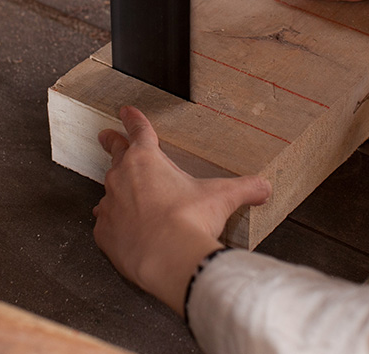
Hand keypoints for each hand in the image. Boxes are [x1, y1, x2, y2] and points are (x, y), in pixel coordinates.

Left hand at [93, 106, 271, 314]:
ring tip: (122, 195)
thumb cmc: (189, 221)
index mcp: (147, 159)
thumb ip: (245, 188)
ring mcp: (110, 205)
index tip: (126, 111)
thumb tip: (264, 188)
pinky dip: (114, 225)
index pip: (139, 131)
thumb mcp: (223, 197)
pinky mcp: (104, 233)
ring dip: (117, 191)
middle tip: (106, 135)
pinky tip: (124, 231)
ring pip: (109, 192)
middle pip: (116, 153)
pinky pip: (106, 225)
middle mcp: (122, 177)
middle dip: (112, 142)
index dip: (133, 119)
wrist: (168, 257)